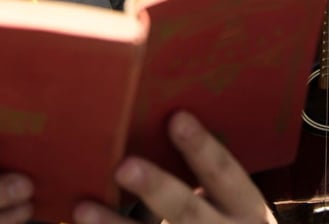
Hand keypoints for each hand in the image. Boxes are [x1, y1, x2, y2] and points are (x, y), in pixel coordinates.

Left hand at [72, 111, 275, 223]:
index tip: (177, 118)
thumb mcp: (233, 206)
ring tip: (82, 208)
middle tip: (124, 167)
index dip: (201, 147)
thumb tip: (153, 127)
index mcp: (245, 209)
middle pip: (187, 211)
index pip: (224, 172)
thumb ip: (202, 177)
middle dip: (156, 188)